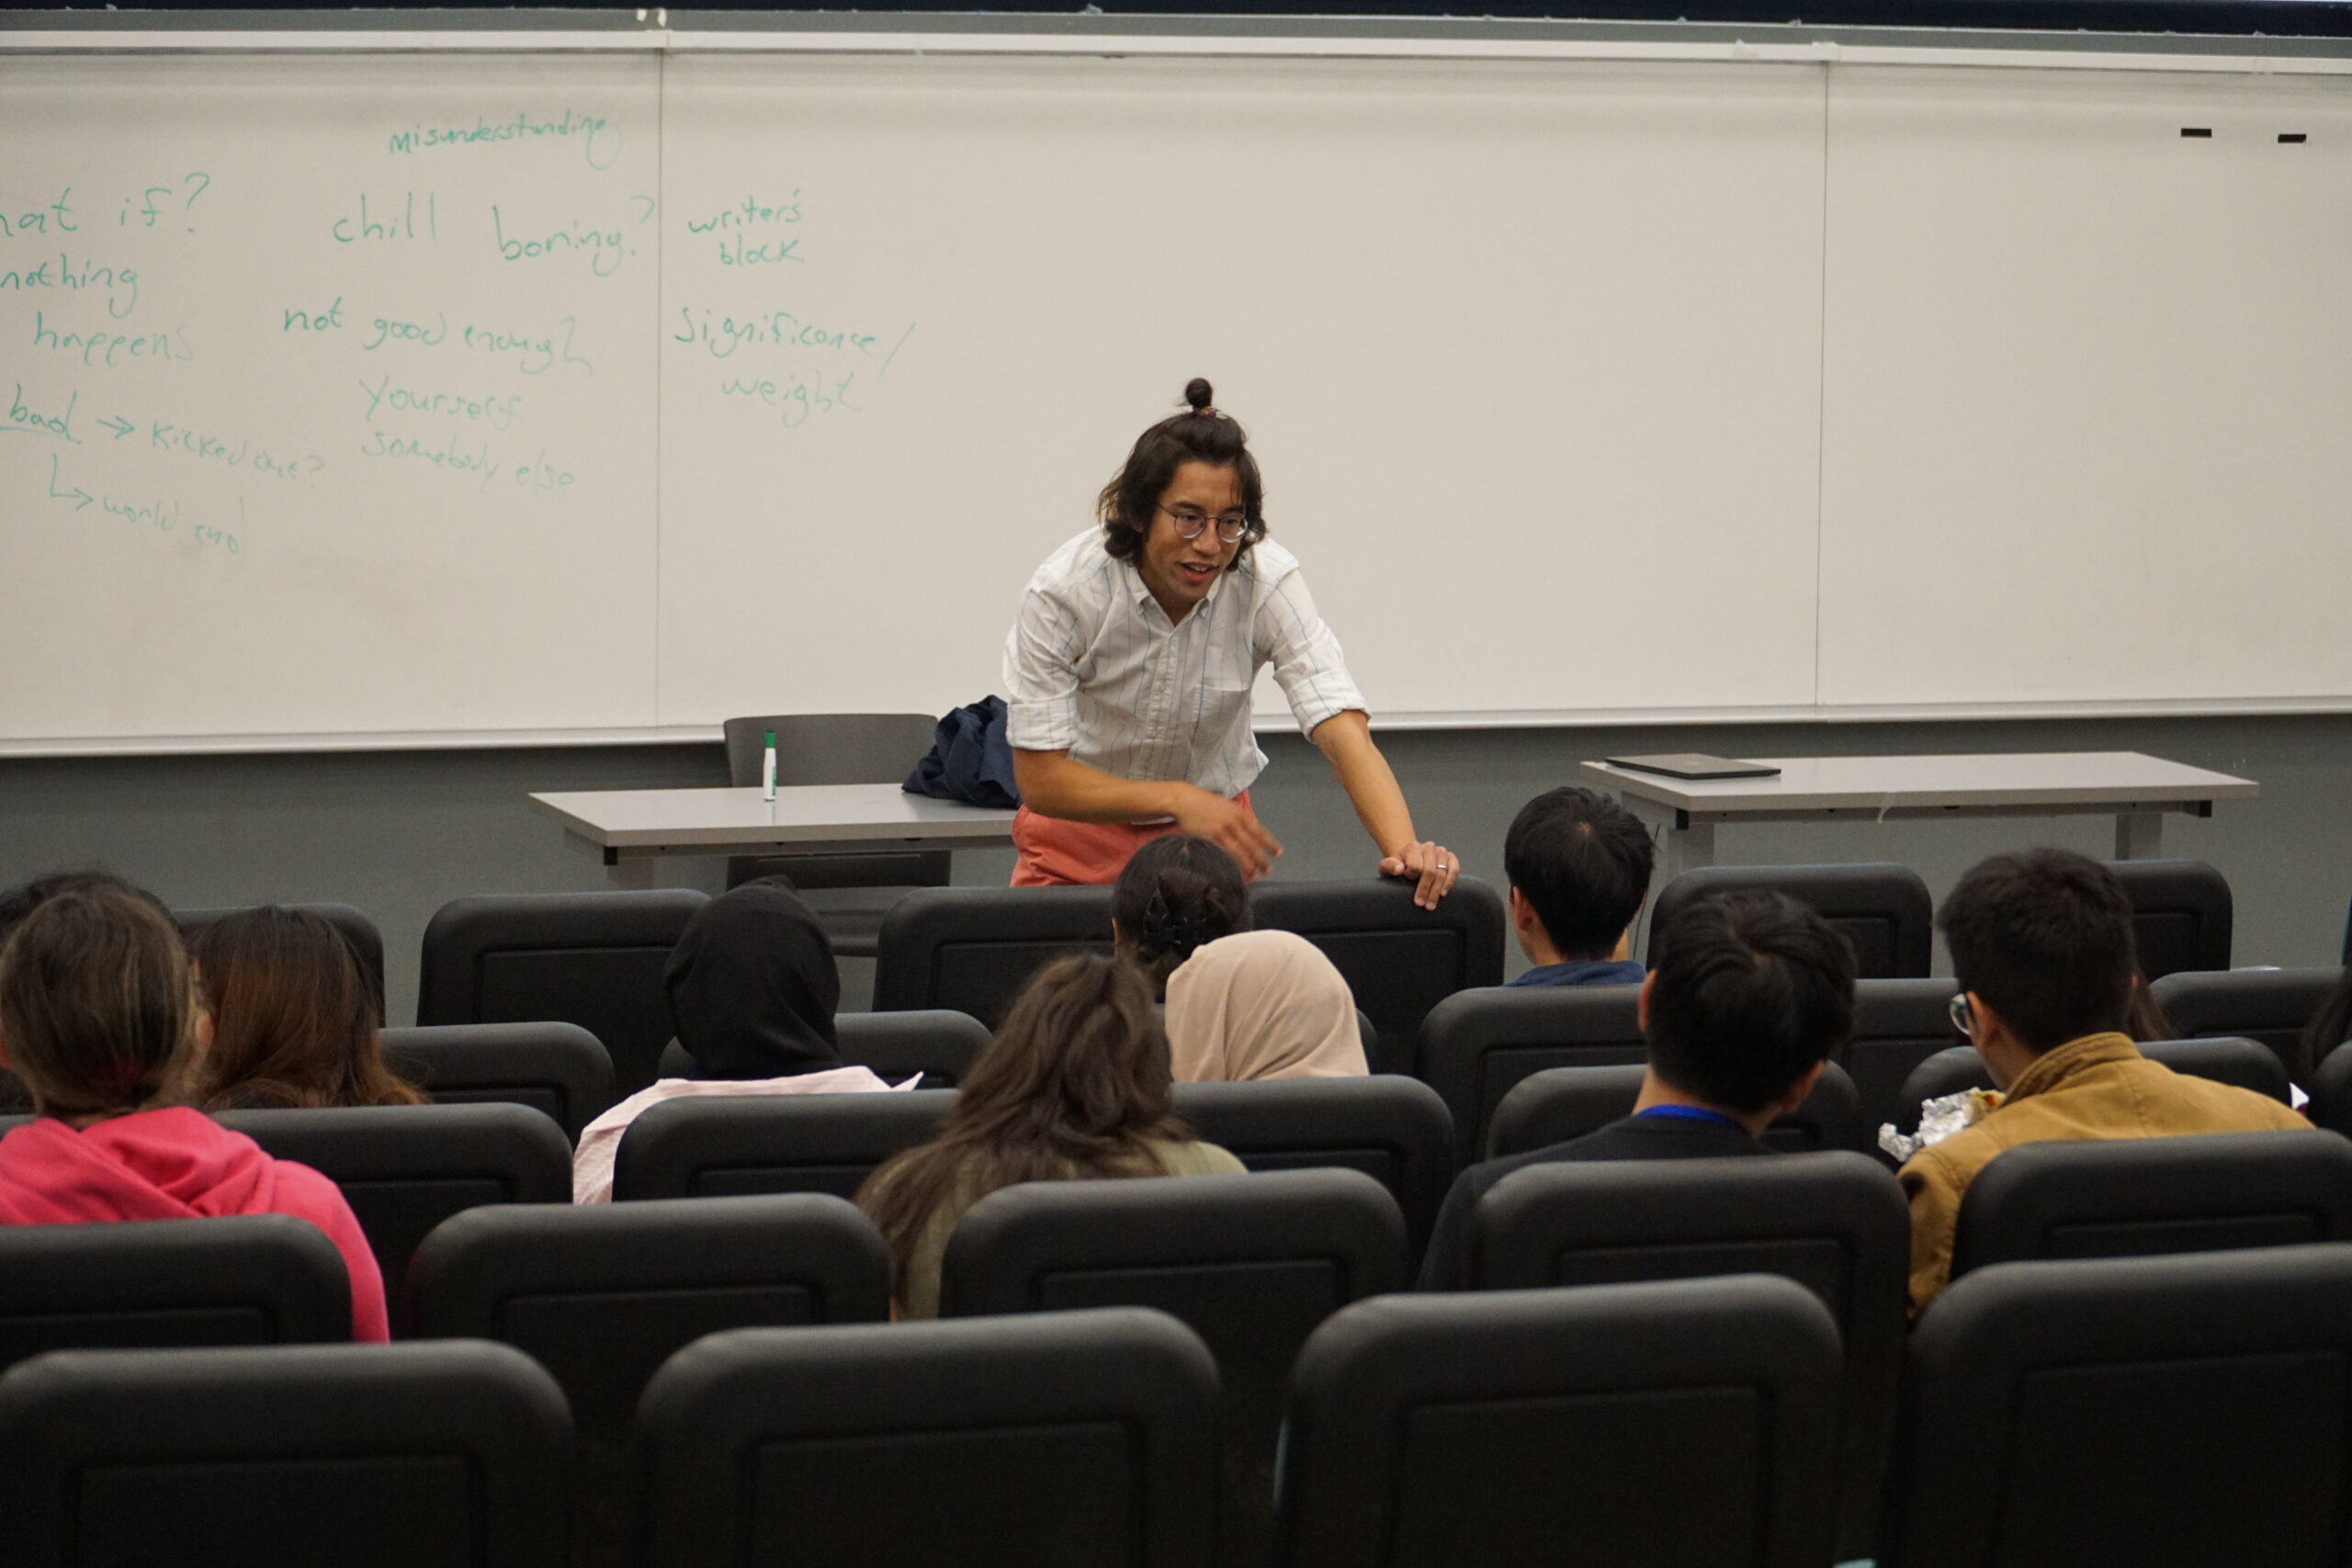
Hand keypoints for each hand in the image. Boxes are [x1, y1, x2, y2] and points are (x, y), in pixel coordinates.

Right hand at [1168, 785, 1282, 879]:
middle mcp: (1234, 823)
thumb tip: (1251, 831)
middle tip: (1268, 870)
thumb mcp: (1227, 806)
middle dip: (1261, 860)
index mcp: (1239, 814)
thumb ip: (1238, 818)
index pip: (1259, 832)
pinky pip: (1223, 854)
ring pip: (1239, 852)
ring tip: (1253, 876)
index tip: (1278, 854)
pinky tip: (1234, 871)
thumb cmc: (1205, 803)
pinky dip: (1230, 864)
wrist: (1184, 800)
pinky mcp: (1209, 839)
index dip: (1270, 844)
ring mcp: (1221, 831)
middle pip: (1252, 845)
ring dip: (1248, 866)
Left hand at [1379, 842, 1460, 909]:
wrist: (1408, 862)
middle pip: (1430, 871)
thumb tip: (1399, 869)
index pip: (1416, 865)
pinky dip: (1450, 882)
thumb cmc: (1397, 866)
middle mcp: (1429, 847)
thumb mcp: (1386, 867)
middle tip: (1421, 905)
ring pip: (1442, 873)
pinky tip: (1443, 894)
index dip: (1412, 877)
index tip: (1407, 883)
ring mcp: (1441, 852)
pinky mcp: (1451, 858)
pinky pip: (1454, 869)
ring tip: (1430, 905)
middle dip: (1425, 890)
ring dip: (1436, 891)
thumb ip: (1389, 866)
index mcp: (1413, 847)